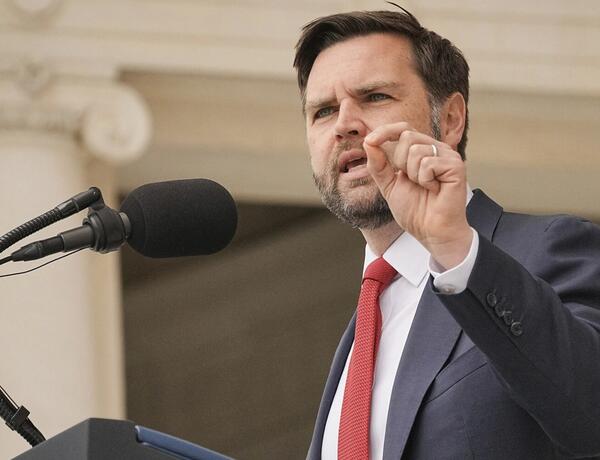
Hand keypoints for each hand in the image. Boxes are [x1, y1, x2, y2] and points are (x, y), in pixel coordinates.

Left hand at [363, 122, 471, 269]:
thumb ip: (378, 164)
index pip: (403, 129)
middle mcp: (436, 149)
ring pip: (416, 150)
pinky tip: (434, 189)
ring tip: (425, 187)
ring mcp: (447, 156)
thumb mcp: (388, 185)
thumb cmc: (414, 210)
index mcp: (421, 150)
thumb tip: (368, 142)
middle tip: (411, 181)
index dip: (385, 131)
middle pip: (407, 136)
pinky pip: (428, 163)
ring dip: (413, 174)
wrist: (430, 232)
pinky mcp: (455, 165)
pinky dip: (425, 180)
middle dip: (400, 162)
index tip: (369, 141)